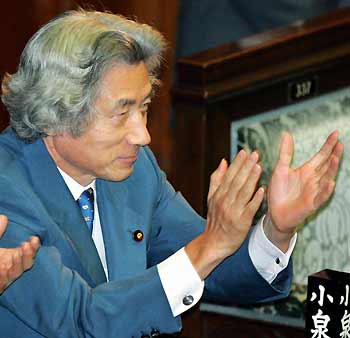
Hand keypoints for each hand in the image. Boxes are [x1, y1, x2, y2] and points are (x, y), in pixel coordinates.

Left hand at [0, 215, 40, 293]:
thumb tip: (4, 217)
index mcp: (14, 256)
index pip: (29, 252)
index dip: (34, 246)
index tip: (34, 238)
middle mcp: (12, 267)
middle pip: (27, 263)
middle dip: (29, 254)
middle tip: (27, 244)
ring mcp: (5, 277)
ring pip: (17, 272)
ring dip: (19, 263)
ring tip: (16, 253)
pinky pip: (4, 281)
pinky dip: (5, 274)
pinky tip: (4, 266)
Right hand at [186, 150, 264, 278]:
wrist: (214, 242)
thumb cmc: (215, 219)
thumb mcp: (211, 198)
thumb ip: (217, 179)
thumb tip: (223, 161)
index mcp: (218, 194)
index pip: (229, 175)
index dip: (237, 163)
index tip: (245, 152)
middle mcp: (225, 201)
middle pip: (237, 181)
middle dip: (246, 167)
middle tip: (255, 154)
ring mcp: (233, 211)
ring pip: (243, 192)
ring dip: (251, 179)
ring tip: (258, 166)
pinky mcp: (241, 222)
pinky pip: (250, 208)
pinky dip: (256, 199)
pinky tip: (262, 189)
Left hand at [265, 131, 342, 250]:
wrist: (275, 213)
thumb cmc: (279, 192)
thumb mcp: (280, 169)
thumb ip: (285, 153)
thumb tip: (286, 133)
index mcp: (307, 171)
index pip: (321, 156)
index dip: (328, 145)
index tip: (335, 133)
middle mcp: (314, 180)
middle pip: (326, 165)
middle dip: (333, 155)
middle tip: (339, 143)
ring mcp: (314, 191)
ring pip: (326, 179)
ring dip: (331, 169)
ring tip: (336, 157)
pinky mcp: (311, 203)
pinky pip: (321, 196)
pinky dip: (326, 190)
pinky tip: (331, 182)